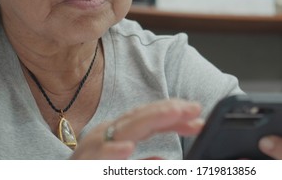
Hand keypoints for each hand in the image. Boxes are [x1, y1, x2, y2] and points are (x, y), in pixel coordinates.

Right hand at [70, 99, 202, 158]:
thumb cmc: (92, 172)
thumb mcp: (121, 169)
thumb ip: (142, 165)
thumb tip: (164, 162)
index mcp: (119, 134)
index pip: (151, 118)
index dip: (175, 115)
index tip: (199, 116)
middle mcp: (107, 135)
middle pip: (142, 117)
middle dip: (170, 111)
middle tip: (195, 109)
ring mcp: (93, 148)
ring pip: (125, 129)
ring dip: (150, 120)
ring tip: (174, 114)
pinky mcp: (82, 165)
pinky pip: (97, 157)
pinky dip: (112, 151)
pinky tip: (127, 149)